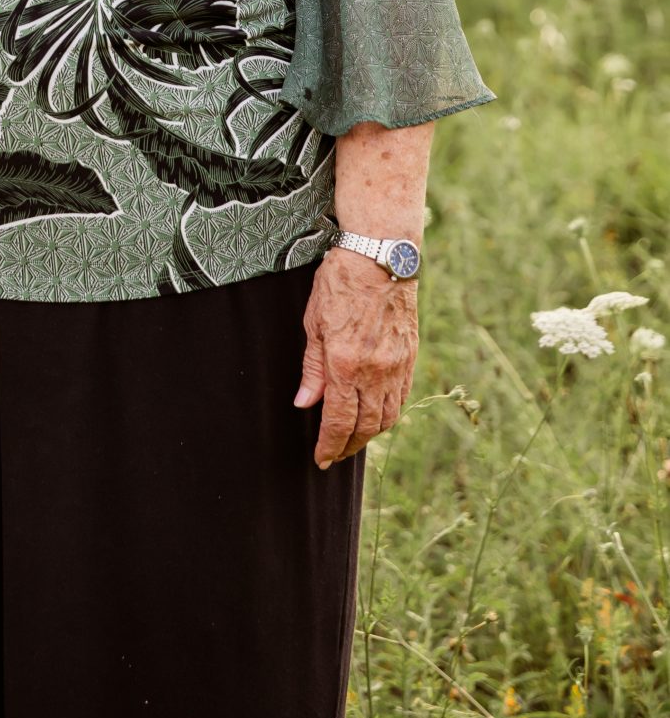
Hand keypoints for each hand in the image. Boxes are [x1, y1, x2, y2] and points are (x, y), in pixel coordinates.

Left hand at [295, 245, 418, 468]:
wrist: (381, 258)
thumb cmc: (340, 283)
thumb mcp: (314, 323)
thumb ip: (312, 368)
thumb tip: (306, 403)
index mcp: (345, 363)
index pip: (339, 421)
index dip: (329, 445)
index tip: (321, 459)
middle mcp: (375, 371)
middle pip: (365, 427)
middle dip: (348, 447)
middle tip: (334, 456)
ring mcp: (397, 366)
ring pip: (387, 417)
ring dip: (370, 435)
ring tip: (353, 442)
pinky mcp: (410, 357)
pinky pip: (401, 398)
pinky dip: (388, 414)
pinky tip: (377, 417)